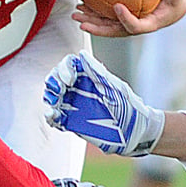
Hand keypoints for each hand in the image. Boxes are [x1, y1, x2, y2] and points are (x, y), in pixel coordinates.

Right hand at [43, 51, 164, 155]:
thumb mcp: (114, 87)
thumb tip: (82, 54)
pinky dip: (50, 116)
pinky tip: (52, 115)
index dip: (63, 69)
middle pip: (56, 79)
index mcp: (88, 77)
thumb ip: (97, 71)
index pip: (67, 66)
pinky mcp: (72, 122)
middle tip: (59, 91)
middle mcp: (79, 89)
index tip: (69, 80)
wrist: (136, 132)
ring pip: (53, 97)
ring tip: (53, 104)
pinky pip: (55, 117)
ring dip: (49, 97)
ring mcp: (74, 106)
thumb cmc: (129, 106)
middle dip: (53, 82)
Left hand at [72, 0, 185, 37]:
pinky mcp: (122, 19)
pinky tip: (81, 6)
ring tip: (75, 14)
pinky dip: (93, 14)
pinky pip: (105, 18)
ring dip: (90, 21)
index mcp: (149, 24)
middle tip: (82, 22)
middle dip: (97, 27)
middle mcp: (135, 26)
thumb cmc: (175, 0)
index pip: (135, 26)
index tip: (117, 6)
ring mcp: (127, 24)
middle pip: (114, 30)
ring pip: (106, 26)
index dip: (125, 19)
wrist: (171, 9)